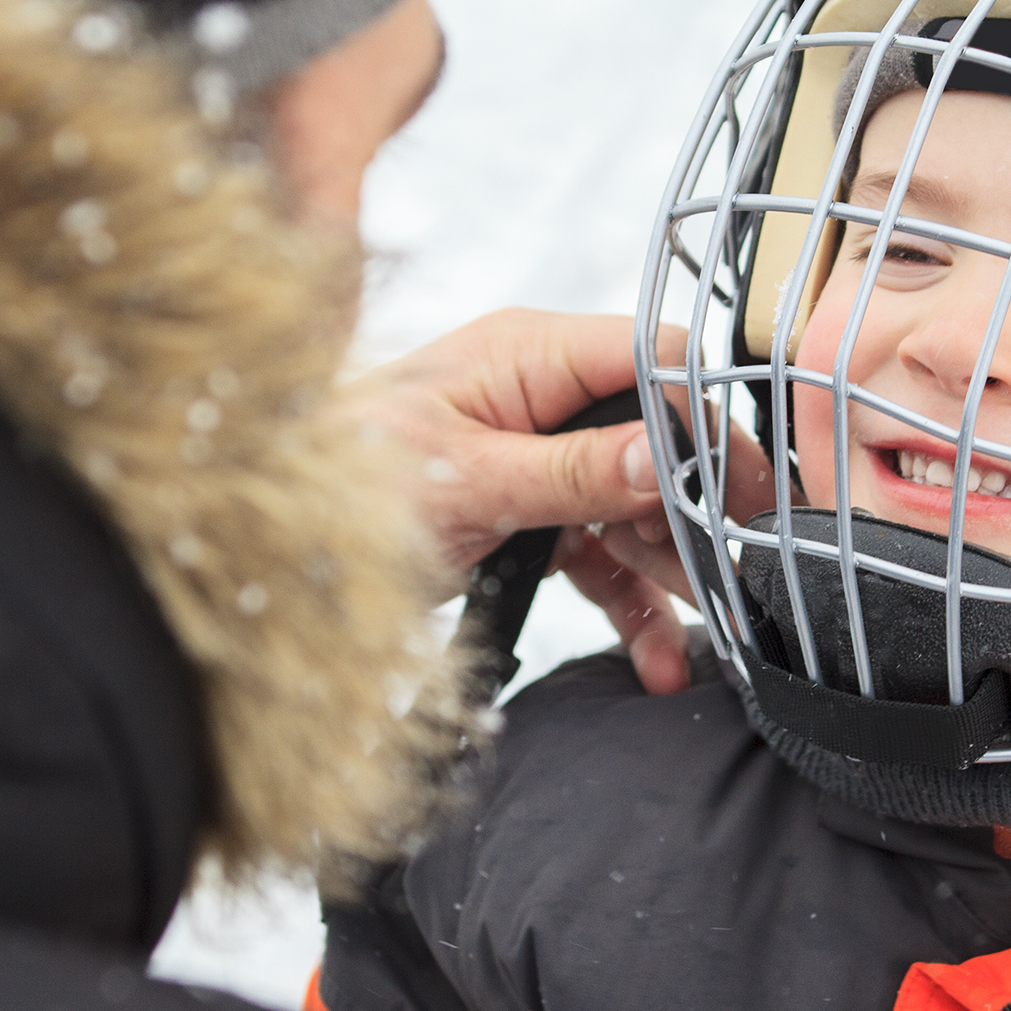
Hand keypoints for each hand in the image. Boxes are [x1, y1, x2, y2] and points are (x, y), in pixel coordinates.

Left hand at [343, 310, 770, 694]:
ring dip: (671, 569)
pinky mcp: (524, 515)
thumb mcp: (467, 481)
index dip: (707, 421)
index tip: (747, 490)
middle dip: (699, 509)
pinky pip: (596, 553)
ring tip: (711, 626)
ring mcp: (534, 457)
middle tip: (744, 569)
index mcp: (528, 354)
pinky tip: (659, 656)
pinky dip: (628, 602)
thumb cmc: (340, 484)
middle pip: (656, 440)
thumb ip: (574, 470)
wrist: (263, 545)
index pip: (653, 360)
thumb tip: (665, 456)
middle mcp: (540, 396)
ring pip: (634, 506)